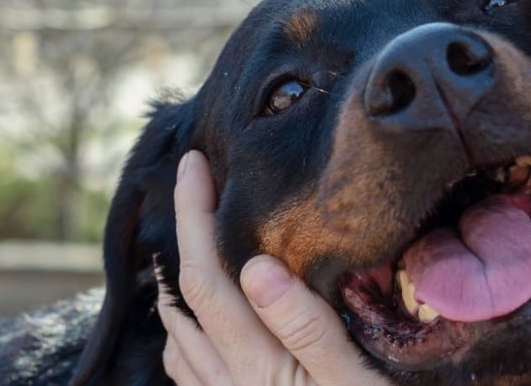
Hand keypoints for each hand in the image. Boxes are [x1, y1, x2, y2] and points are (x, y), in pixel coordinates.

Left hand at [157, 150, 388, 385]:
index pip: (208, 279)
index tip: (195, 165)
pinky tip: (205, 318)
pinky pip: (190, 370)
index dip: (195, 219)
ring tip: (195, 238)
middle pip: (186, 298)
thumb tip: (255, 265)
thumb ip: (303, 326)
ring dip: (177, 282)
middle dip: (184, 234)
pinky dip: (187, 330)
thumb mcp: (354, 380)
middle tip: (194, 182)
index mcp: (257, 368)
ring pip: (179, 335)